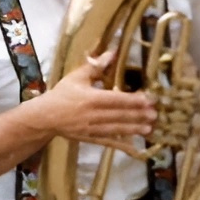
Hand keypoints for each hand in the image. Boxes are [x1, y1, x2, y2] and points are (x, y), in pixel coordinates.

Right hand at [35, 47, 159, 150]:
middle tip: (155, 115)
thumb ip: (95, 66)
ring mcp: (90, 129)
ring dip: (133, 129)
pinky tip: (133, 146)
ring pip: (115, 129)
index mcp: (90, 98)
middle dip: (138, 116)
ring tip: (149, 129)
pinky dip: (119, 145)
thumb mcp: (76, 77)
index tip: (149, 100)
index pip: (115, 100)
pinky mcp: (88, 138)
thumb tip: (112, 52)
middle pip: (118, 115)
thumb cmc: (61, 94)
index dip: (133, 100)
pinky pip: (106, 142)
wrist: (43, 117)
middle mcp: (91, 115)